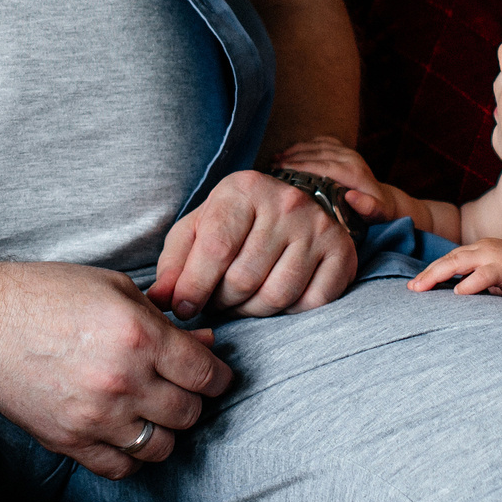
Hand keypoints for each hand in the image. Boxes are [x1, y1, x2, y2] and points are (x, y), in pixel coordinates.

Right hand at [0, 260, 234, 479]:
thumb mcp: (114, 288)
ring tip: (153, 410)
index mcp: (138, 335)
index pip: (206, 374)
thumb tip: (207, 346)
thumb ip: (163, 320)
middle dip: (193, 400)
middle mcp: (123, 381)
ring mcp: (95, 417)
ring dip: (166, 430)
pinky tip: (126, 431)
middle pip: (190, 413)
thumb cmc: (46, 293)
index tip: (215, 375)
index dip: (219, 376)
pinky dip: (132, 454)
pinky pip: (121, 467)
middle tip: (182, 387)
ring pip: (162, 446)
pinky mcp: (69, 441)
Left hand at [147, 169, 357, 320]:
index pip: (216, 248)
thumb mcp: (199, 229)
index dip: (193, 287)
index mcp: (244, 189)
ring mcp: (319, 228)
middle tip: (216, 301)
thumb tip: (159, 300)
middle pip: (244, 279)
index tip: (183, 308)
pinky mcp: (342, 253)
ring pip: (276, 296)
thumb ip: (174, 263)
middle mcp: (286, 203)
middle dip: (222, 301)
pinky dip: (287, 312)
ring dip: (251, 311)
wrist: (294, 206)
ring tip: (240, 301)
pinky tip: (274, 296)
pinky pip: (309, 304)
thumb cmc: (236, 223)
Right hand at [270, 136, 390, 219]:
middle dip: (293, 156)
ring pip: (317, 145)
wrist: (385, 200)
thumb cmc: (377, 212)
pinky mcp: (344, 150)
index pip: (322, 164)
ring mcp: (347, 152)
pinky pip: (322, 142)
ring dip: (295, 149)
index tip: (281, 169)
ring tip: (275, 157)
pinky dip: (305, 144)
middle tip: (272, 164)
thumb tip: (352, 196)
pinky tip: (290, 151)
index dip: (301, 165)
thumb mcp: (377, 213)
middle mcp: (350, 157)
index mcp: (354, 172)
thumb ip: (367, 206)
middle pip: (317, 152)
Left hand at [413, 238, 501, 300]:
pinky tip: (458, 293)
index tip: (414, 287)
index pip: (449, 260)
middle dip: (429, 273)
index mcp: (478, 251)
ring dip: (439, 274)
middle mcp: (483, 249)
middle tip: (412, 289)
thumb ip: (473, 285)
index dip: (431, 273)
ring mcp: (494, 254)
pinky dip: (470, 283)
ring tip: (423, 287)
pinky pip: (485, 274)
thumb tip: (451, 299)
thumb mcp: (491, 283)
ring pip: (460, 261)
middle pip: (449, 259)